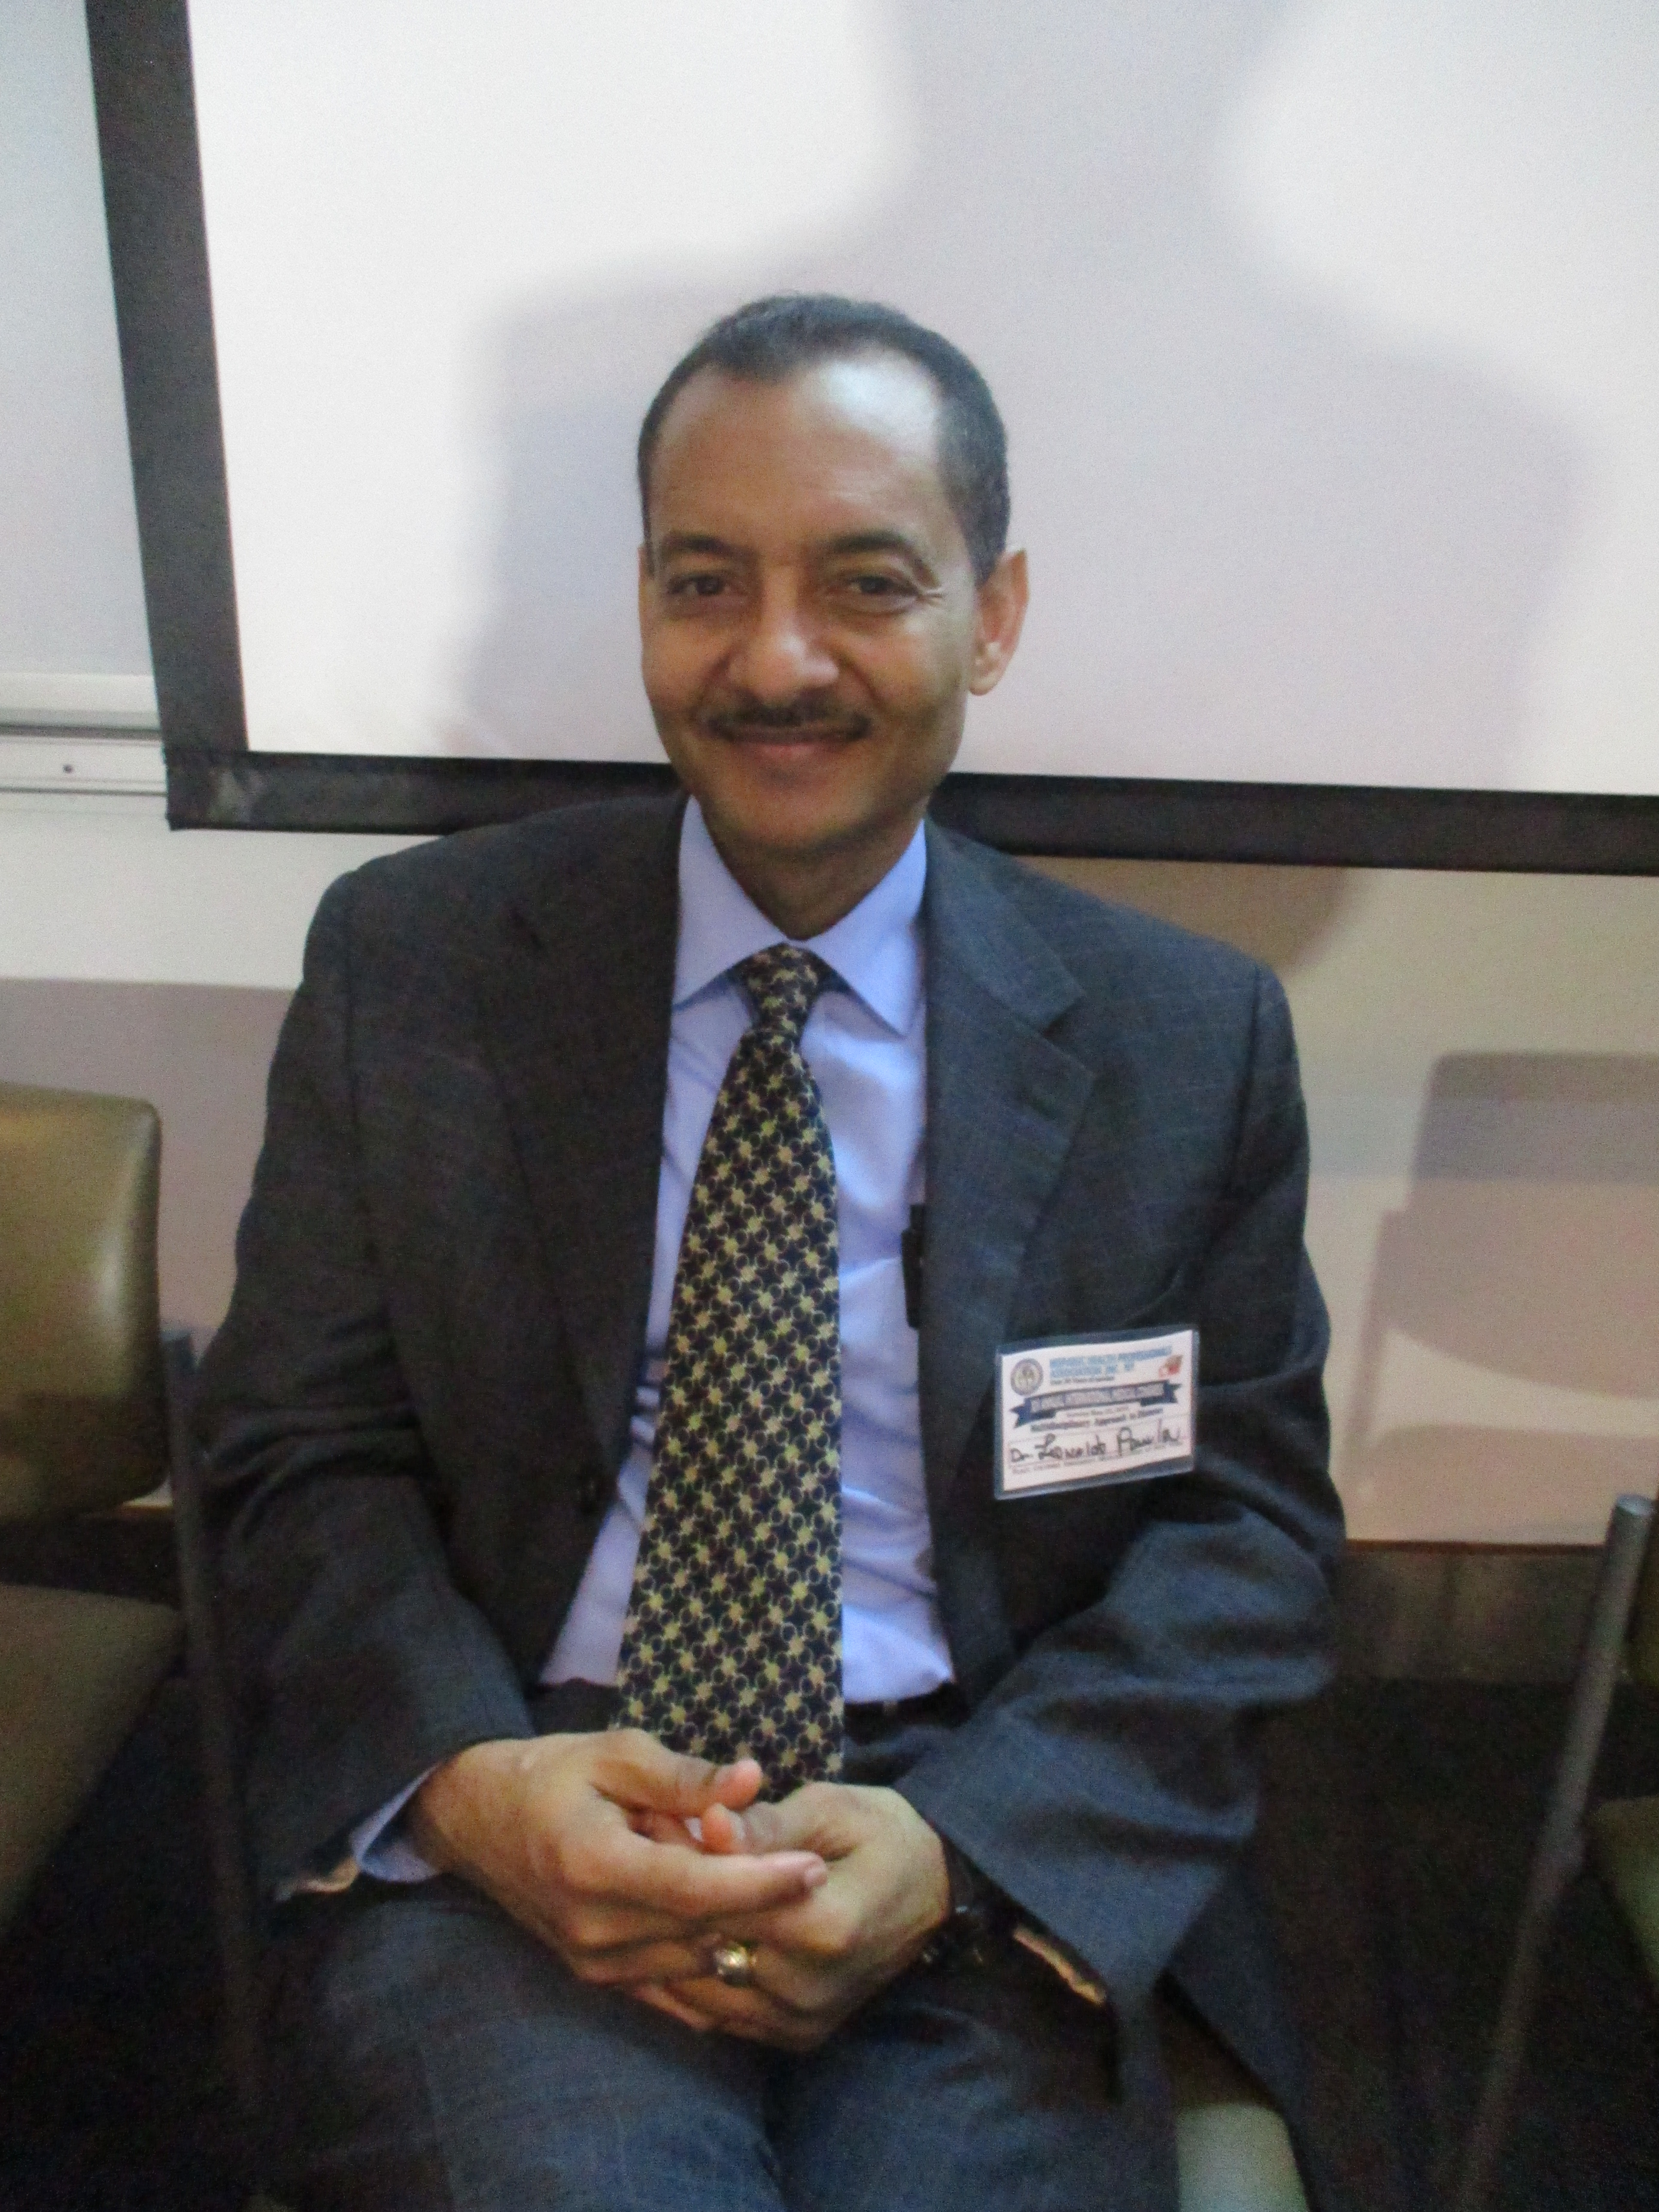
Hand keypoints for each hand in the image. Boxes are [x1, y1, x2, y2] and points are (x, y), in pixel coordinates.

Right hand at [408, 1731, 826, 1989]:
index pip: (698, 1890)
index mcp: (596, 1867)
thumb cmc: (551, 1775)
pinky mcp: (598, 1979)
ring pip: (696, 1963)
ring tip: (773, 1888)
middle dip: (766, 1907)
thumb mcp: (616, 1753)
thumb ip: (685, 1776)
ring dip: (739, 1931)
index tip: (816, 1868)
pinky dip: (713, 1964)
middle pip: (704, 1931)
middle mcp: (595, 1930)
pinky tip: (749, 1937)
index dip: (763, 1883)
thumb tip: (752, 1780)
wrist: (479, 1821)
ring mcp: (595, 1963)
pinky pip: (674, 1989)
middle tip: (816, 1874)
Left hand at [635, 1783, 950, 2048]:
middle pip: (706, 1948)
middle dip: (666, 1900)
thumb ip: (766, 1824)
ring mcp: (801, 2020)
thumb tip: (709, 1822)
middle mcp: (807, 1988)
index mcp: (822, 1927)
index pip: (721, 1903)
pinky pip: (722, 2013)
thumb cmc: (880, 1833)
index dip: (677, 1859)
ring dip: (673, 1942)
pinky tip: (681, 1933)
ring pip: (702, 1990)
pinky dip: (696, 1976)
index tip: (651, 1820)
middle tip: (643, 1848)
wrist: (932, 1889)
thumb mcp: (830, 1808)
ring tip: (656, 1887)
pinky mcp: (796, 2036)